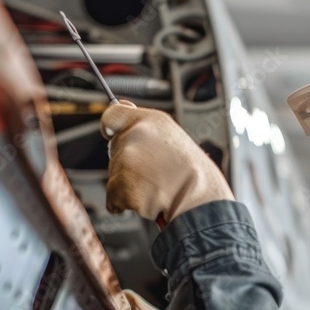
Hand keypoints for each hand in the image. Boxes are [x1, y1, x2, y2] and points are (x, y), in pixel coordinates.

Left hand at [101, 101, 233, 224]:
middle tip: (155, 172)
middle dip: (128, 163)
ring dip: (129, 184)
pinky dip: (125, 204)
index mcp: (151, 120)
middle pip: (114, 149)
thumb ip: (144, 125)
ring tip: (157, 187)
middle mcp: (136, 135)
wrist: (199, 200)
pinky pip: (112, 198)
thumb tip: (123, 105)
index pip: (112, 114)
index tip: (110, 134)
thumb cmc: (192, 174)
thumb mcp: (173, 138)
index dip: (110, 127)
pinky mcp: (120, 184)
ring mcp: (126, 159)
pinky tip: (147, 201)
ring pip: (114, 175)